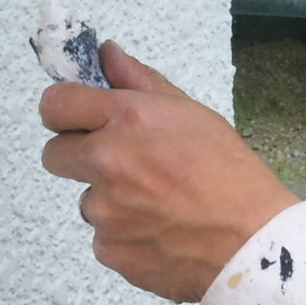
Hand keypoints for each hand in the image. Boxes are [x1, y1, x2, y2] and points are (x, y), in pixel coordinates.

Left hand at [39, 42, 300, 302]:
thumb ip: (140, 81)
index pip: (55, 104)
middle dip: (79, 155)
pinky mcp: (108, 250)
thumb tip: (106, 54)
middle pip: (54, 154)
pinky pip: (103, 237)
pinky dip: (125, 235)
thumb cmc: (231, 173)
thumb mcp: (191, 114)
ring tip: (157, 205)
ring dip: (110, 200)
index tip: (80, 119)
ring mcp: (103, 211)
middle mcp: (106, 162)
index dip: (65, 111)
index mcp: (127, 120)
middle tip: (123, 164)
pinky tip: (160, 232)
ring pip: (86, 199)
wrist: (252, 244)